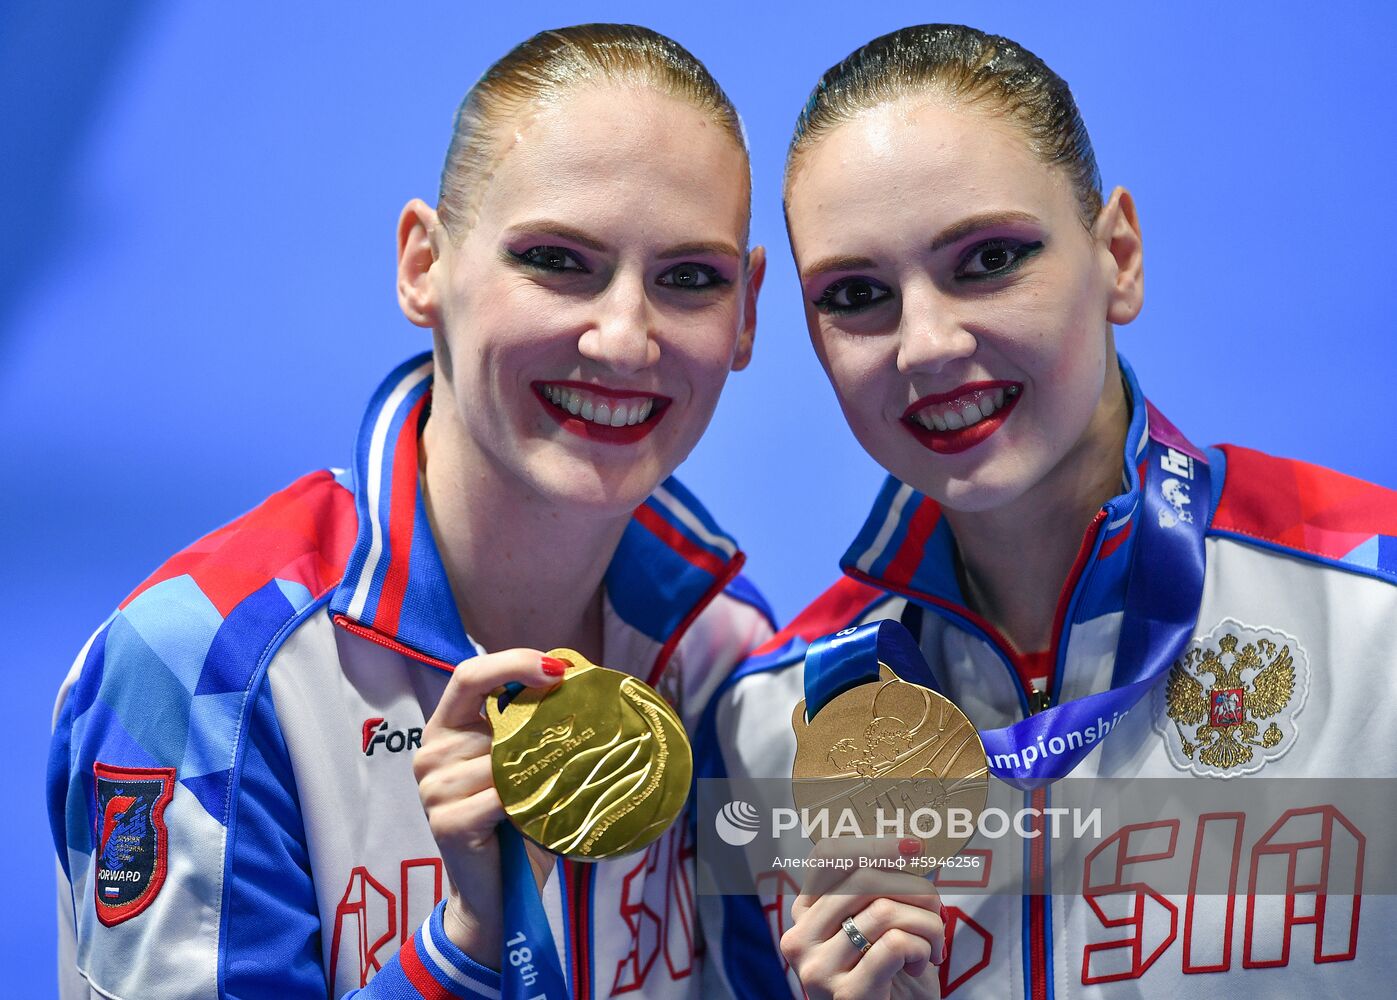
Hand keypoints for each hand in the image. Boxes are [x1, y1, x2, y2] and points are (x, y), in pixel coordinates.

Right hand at [412, 648, 564, 967]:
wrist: (497, 895)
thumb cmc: (516, 822)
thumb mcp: (520, 764)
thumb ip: (530, 726)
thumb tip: (573, 675)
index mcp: (445, 729)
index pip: (468, 674)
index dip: (511, 662)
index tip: (556, 668)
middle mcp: (431, 753)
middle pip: (496, 721)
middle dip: (540, 733)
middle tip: (567, 752)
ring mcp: (433, 788)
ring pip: (502, 760)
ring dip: (533, 778)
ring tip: (543, 799)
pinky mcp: (445, 821)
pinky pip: (500, 797)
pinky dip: (524, 806)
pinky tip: (526, 820)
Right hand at [780, 838, 943, 999]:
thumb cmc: (890, 978)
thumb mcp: (875, 927)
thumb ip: (876, 891)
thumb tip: (909, 845)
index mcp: (804, 914)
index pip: (827, 857)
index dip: (872, 844)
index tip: (914, 847)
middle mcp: (800, 938)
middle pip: (862, 878)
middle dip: (915, 888)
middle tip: (937, 910)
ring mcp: (817, 968)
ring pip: (883, 910)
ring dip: (927, 924)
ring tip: (933, 945)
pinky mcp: (846, 994)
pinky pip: (895, 944)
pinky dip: (923, 949)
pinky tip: (920, 965)